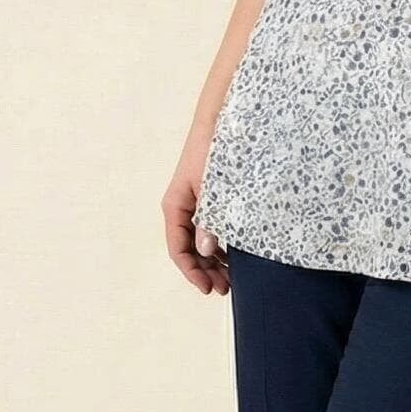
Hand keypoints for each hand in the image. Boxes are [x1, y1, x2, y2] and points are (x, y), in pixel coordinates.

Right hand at [163, 137, 228, 294]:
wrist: (221, 123)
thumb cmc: (213, 152)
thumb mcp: (213, 189)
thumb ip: (210, 221)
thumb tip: (205, 251)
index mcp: (175, 206)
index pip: (178, 249)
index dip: (192, 272)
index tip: (208, 288)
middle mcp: (182, 209)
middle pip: (189, 250)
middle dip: (205, 272)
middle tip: (225, 289)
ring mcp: (196, 206)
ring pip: (200, 243)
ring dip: (214, 263)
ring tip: (231, 279)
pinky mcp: (210, 201)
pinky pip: (211, 231)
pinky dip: (221, 247)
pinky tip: (234, 259)